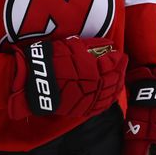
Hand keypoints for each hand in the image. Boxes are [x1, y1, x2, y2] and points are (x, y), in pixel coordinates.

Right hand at [8, 36, 127, 118]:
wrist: (33, 82)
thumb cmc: (50, 60)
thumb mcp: (71, 45)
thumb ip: (92, 45)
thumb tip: (108, 44)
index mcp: (94, 71)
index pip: (114, 64)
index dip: (119, 58)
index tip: (120, 53)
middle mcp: (95, 88)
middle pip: (115, 79)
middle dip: (120, 71)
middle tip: (122, 63)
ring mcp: (90, 101)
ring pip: (111, 94)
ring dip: (117, 85)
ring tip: (118, 77)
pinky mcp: (83, 110)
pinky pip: (102, 106)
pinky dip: (109, 99)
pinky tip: (110, 94)